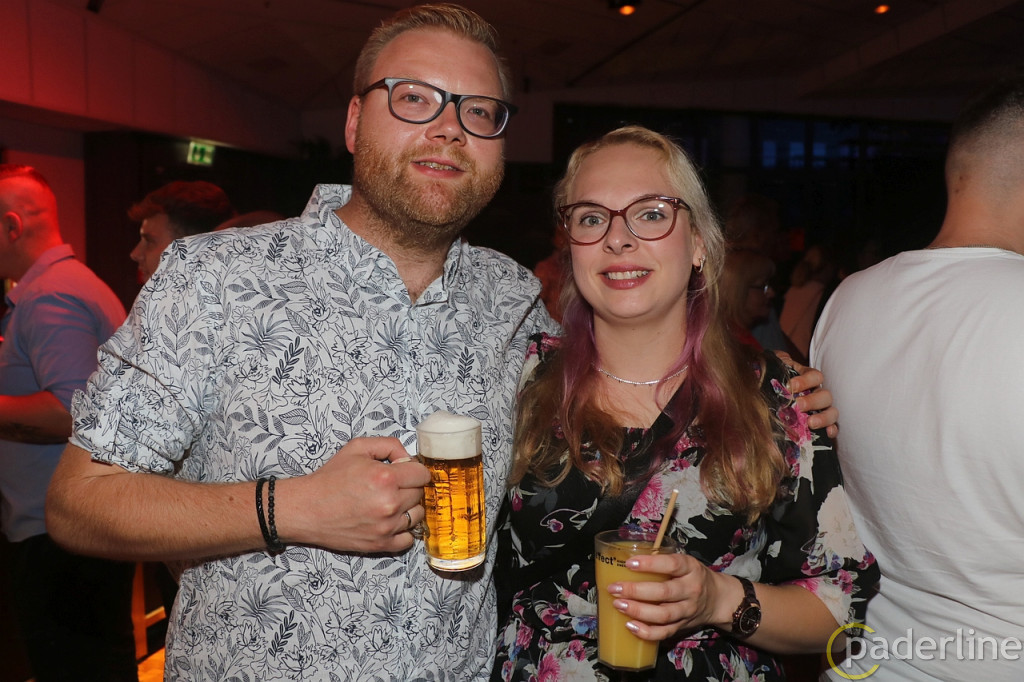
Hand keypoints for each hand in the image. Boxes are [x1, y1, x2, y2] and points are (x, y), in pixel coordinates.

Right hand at [282, 437, 430, 553]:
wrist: (307, 508)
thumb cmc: (330, 478)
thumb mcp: (358, 448)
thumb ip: (389, 445)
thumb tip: (407, 458)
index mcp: (386, 478)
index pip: (423, 474)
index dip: (414, 470)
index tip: (404, 472)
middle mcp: (390, 504)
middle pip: (420, 494)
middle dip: (409, 487)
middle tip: (391, 486)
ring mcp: (386, 527)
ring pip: (417, 516)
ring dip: (408, 508)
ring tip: (389, 502)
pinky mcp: (380, 544)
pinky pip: (408, 539)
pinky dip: (403, 530)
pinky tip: (390, 520)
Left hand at [605, 553, 731, 640]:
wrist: (718, 599)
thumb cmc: (692, 576)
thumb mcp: (684, 562)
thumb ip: (661, 560)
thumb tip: (624, 558)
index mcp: (691, 568)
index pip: (672, 564)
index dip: (650, 564)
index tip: (629, 563)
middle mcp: (691, 590)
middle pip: (664, 592)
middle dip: (636, 591)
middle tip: (614, 588)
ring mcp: (687, 611)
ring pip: (663, 615)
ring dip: (638, 611)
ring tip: (618, 605)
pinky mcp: (682, 626)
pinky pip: (664, 633)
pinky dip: (646, 631)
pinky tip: (630, 625)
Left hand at [775, 351, 838, 437]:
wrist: (766, 392)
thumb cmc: (771, 380)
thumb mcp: (773, 368)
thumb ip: (775, 364)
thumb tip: (770, 363)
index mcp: (807, 378)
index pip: (815, 376)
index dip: (805, 381)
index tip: (790, 386)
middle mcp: (817, 393)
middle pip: (825, 395)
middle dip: (813, 401)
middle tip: (799, 405)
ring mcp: (820, 409)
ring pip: (831, 411)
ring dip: (824, 417)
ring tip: (810, 423)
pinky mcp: (820, 424)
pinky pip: (832, 427)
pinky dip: (831, 430)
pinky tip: (827, 434)